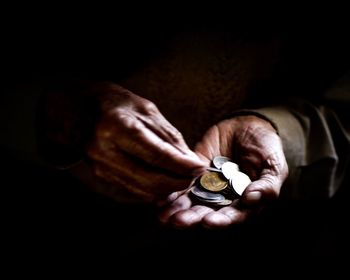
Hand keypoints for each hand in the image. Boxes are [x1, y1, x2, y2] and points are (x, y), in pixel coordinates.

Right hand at [86, 83, 205, 201]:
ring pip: (143, 190)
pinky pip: (134, 191)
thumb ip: (169, 137)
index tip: (201, 168)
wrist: (80, 110)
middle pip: (150, 179)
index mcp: (117, 126)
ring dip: (168, 188)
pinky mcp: (101, 176)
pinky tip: (166, 181)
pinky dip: (154, 190)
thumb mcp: (147, 110)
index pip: (156, 154)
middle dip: (178, 182)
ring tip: (184, 179)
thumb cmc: (118, 105)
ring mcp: (100, 166)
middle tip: (195, 176)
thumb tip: (191, 162)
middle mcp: (104, 150)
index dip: (182, 165)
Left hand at [159, 115, 288, 227]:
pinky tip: (161, 197)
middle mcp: (223, 197)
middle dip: (192, 218)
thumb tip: (252, 200)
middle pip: (207, 212)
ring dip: (177, 210)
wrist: (249, 125)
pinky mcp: (194, 171)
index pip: (232, 216)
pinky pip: (182, 182)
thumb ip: (267, 185)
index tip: (209, 222)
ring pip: (191, 200)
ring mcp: (207, 184)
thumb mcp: (274, 166)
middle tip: (178, 222)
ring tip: (164, 216)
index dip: (221, 221)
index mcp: (243, 201)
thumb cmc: (266, 148)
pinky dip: (171, 190)